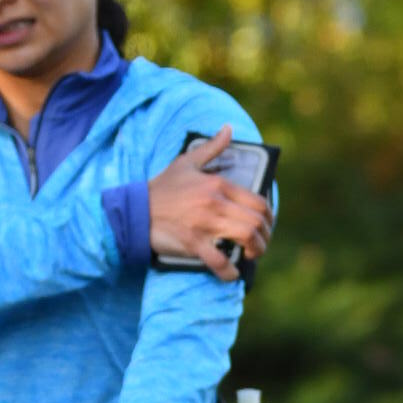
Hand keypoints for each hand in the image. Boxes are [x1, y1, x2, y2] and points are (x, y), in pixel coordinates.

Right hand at [148, 127, 273, 280]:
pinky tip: (231, 274)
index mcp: (218, 185)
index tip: (266, 225)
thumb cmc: (162, 188)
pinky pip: (219, 261)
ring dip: (255, 251)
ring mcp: (205, 224)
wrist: (134, 210)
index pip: (258, 202)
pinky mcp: (193, 243)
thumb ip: (212, 148)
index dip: (269, 217)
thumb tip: (229, 129)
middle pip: (256, 222)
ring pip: (245, 238)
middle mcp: (215, 203)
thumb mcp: (186, 163)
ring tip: (251, 255)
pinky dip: (229, 271)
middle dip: (265, 237)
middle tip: (260, 244)